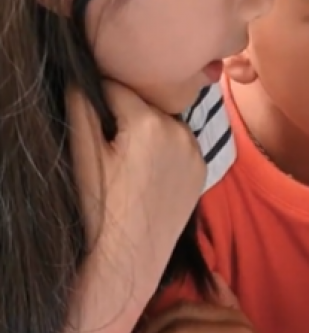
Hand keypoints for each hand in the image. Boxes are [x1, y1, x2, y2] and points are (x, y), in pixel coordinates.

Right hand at [68, 83, 204, 303]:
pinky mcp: (203, 169)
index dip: (98, 97)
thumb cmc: (101, 206)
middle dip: (125, 115)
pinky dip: (164, 149)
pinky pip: (180, 145)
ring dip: (146, 131)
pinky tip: (148, 173)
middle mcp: (181, 131)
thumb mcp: (84, 154)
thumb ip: (82, 108)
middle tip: (110, 147)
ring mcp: (196, 151)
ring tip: (129, 164)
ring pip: (163, 123)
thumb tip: (81, 77)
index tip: (89, 117)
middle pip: (144, 105)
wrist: (132, 255)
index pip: (117, 87)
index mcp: (150, 123)